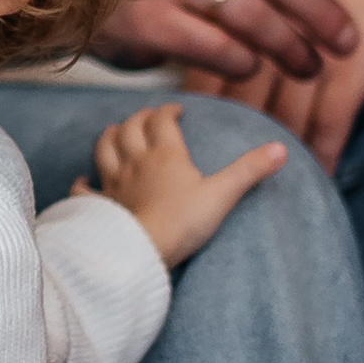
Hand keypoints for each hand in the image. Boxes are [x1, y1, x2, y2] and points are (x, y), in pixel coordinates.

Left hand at [83, 103, 287, 269]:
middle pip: (130, 129)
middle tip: (146, 117)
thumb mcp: (222, 195)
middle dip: (138, 118)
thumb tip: (280, 149)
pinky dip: (82, 183)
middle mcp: (136, 163)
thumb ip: (250, 170)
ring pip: (104, 149)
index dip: (168, 112)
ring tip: (114, 131)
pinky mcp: (100, 207)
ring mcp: (114, 185)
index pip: (162, 122)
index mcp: (165, 155)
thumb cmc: (182, 223)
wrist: (141, 251)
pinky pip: (85, 190)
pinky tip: (83, 180)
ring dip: (109, 137)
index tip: (175, 111)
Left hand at [205, 0, 363, 176]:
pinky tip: (321, 174)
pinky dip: (324, 153)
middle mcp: (275, 35)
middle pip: (245, 102)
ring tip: (271, 190)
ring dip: (279, 154)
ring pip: (286, 118)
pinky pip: (331, 122)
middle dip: (236, 140)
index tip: (190, 151)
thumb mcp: (263, 3)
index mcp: (243, 18)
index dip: (204, 114)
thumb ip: (221, 40)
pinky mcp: (351, 67)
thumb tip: (179, 96)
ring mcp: (315, 53)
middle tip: (221, 181)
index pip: (211, 74)